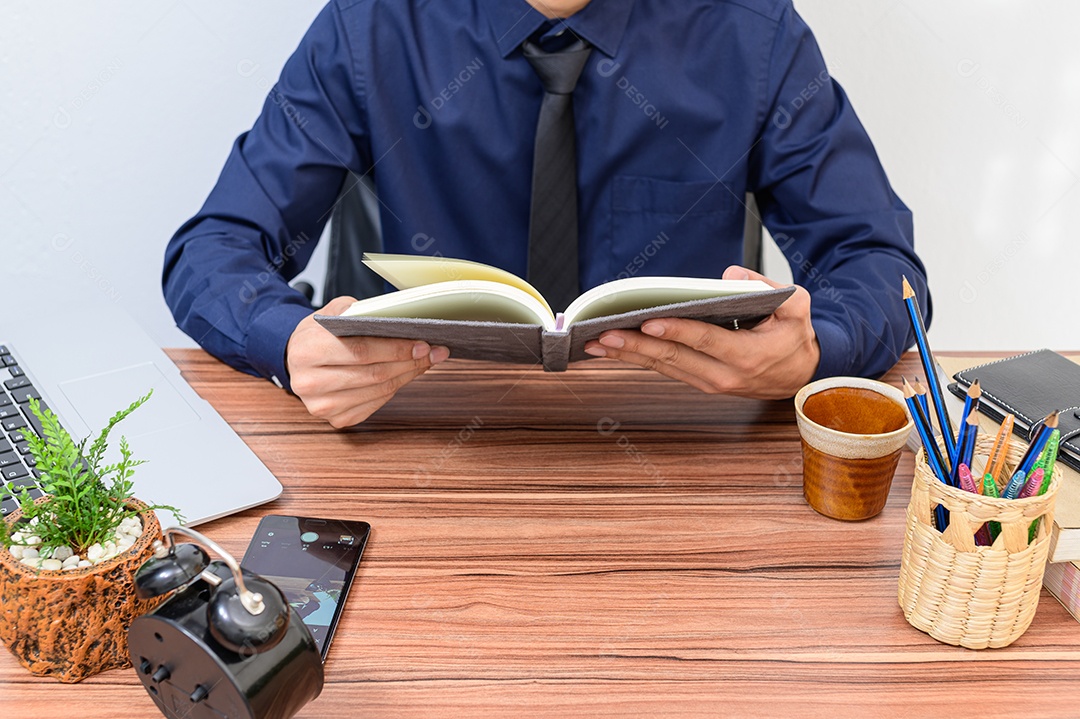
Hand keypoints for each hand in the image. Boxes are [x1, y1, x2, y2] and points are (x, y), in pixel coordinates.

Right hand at [286, 296, 449, 426]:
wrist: (294, 358)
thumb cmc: (318, 335)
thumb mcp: (333, 313)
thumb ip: (361, 314)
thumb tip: (401, 321)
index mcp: (307, 350)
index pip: (360, 351)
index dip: (396, 349)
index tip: (423, 343)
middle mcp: (309, 382)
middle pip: (373, 374)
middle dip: (410, 362)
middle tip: (435, 352)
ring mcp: (322, 405)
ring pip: (378, 391)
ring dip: (408, 375)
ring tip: (427, 361)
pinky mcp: (336, 419)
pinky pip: (376, 404)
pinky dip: (395, 388)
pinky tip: (407, 374)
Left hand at [582, 266, 819, 398]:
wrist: (801, 376)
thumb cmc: (795, 335)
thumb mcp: (797, 306)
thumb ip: (768, 286)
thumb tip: (728, 277)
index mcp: (749, 355)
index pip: (705, 340)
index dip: (676, 330)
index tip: (648, 321)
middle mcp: (725, 375)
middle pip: (673, 358)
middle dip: (635, 345)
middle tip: (604, 333)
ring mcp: (710, 383)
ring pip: (663, 367)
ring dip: (627, 355)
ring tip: (596, 343)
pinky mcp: (700, 383)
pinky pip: (664, 370)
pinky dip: (637, 359)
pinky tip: (612, 349)